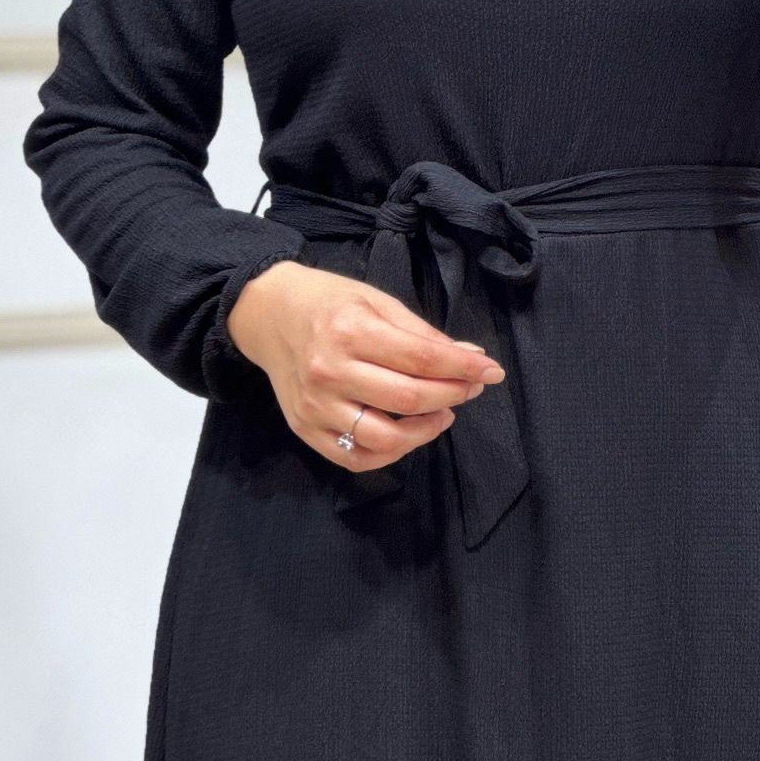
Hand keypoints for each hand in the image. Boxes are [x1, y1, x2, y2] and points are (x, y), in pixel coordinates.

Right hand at [226, 260, 505, 473]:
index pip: (421, 358)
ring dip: (425, 431)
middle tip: (471, 388)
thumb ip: (423, 335)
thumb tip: (472, 359)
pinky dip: (390, 453)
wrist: (267, 315)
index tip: (492, 370)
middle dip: (453, 395)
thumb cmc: (328, 302)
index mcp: (349, 330)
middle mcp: (329, 370)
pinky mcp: (305, 429)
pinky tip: (407, 433)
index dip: (463, 368)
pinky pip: (355, 458)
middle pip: (408, 398)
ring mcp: (315, 405)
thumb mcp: (376, 302)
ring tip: (441, 413)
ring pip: (385, 437)